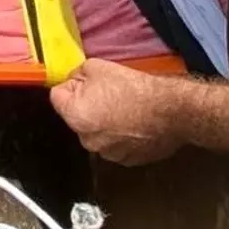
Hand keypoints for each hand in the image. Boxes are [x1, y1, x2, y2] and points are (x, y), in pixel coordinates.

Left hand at [50, 59, 182, 165]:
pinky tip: (132, 124)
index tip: (86, 82)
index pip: (57, 97)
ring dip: (102, 122)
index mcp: (76, 117)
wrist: (171, 111)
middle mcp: (87, 140)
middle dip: (85, 105)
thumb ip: (75, 74)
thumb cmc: (133, 88)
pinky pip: (113, 143)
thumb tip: (72, 81)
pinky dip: (118, 135)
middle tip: (107, 94)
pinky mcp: (126, 160)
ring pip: (94, 131)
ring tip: (122, 109)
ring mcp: (107, 154)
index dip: (70, 86)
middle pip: (75, 116)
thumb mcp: (96, 67)